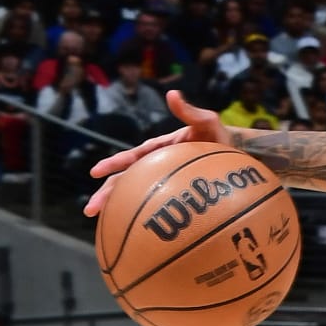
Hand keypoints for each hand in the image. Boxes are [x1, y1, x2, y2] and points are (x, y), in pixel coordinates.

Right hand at [84, 89, 230, 217]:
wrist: (235, 159)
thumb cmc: (220, 139)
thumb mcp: (208, 124)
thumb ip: (190, 112)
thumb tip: (172, 94)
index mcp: (160, 149)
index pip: (134, 157)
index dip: (115, 164)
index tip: (96, 172)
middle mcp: (156, 166)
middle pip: (126, 181)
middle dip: (107, 193)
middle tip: (91, 208)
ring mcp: (162, 181)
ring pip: (134, 195)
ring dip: (116, 207)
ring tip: (100, 222)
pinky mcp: (172, 196)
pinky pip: (152, 207)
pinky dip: (137, 217)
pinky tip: (126, 231)